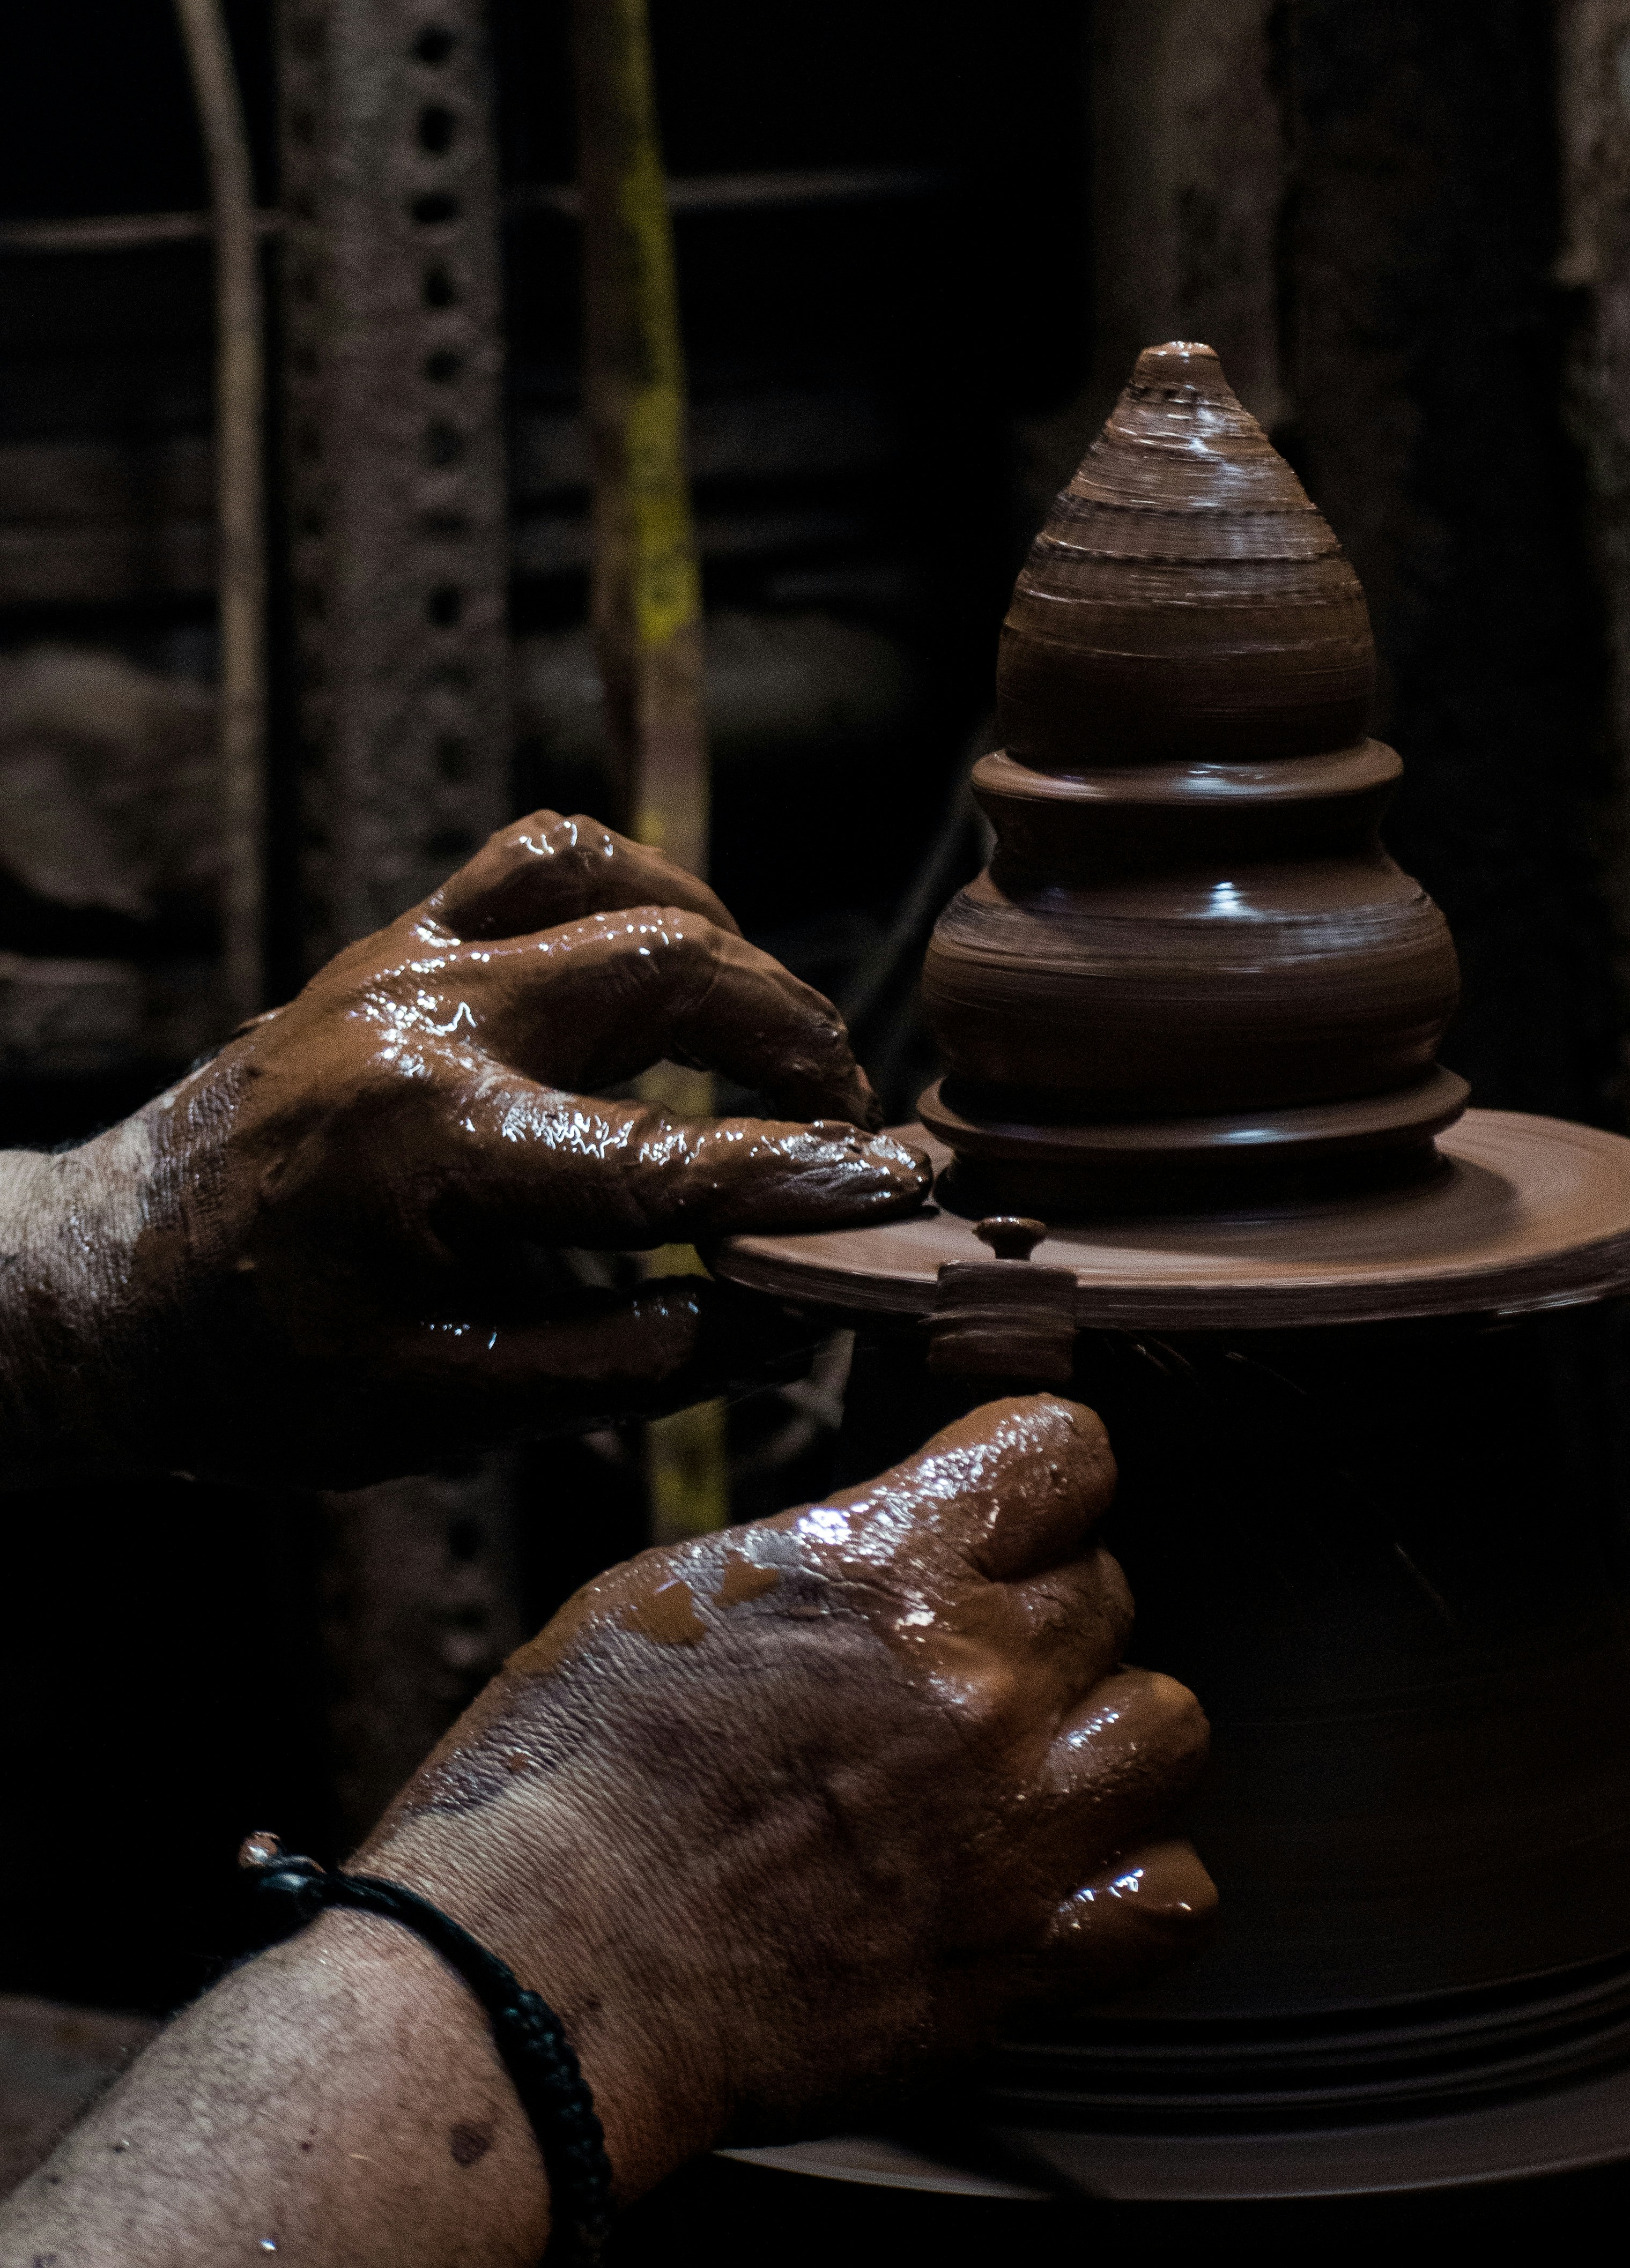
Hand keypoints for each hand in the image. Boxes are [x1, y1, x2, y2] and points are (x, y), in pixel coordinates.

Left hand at [5, 811, 927, 1486]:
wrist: (93, 1287)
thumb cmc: (252, 1371)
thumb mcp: (433, 1410)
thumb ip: (616, 1366)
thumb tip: (771, 1318)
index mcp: (430, 1151)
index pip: (667, 1159)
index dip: (802, 1179)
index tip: (898, 1190)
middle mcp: (423, 1023)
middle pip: (669, 968)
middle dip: (792, 1039)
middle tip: (846, 1122)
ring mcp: (403, 961)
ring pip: (610, 874)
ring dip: (722, 942)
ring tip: (775, 1036)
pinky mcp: (393, 941)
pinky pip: (536, 856)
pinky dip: (632, 888)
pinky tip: (674, 961)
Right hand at [367, 1396, 1214, 2196]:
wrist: (535, 1973)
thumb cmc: (570, 1772)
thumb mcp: (682, 1583)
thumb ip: (834, 1551)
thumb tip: (901, 1542)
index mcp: (892, 1564)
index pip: (1067, 1453)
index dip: (1032, 1480)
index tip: (997, 1512)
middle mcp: (979, 1682)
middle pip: (1106, 1594)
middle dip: (1037, 1621)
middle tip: (949, 1675)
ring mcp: (1010, 1828)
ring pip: (1168, 1733)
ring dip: (1103, 1744)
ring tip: (1018, 1774)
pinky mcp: (1016, 1963)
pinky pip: (1172, 1900)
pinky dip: (1129, 1891)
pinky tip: (1053, 1887)